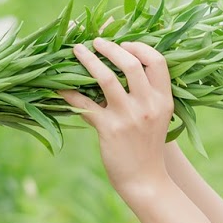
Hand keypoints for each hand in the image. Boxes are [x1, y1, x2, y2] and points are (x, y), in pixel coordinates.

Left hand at [60, 38, 175, 203]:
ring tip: (77, 50)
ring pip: (105, 78)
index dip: (139, 47)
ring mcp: (128, 117)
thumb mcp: (159, 118)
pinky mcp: (109, 129)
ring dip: (88, 60)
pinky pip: (84, 103)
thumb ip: (148, 94)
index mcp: (164, 100)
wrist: (146, 180)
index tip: (125, 43)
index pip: (157, 61)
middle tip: (96, 42)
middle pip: (130, 63)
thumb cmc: (150, 147)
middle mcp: (148, 105)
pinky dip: (68, 91)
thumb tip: (126, 66)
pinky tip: (58, 84)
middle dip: (110, 47)